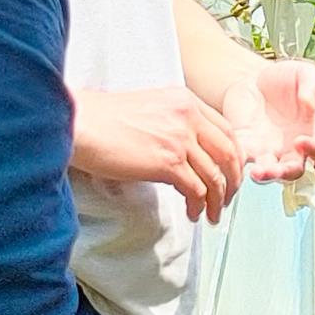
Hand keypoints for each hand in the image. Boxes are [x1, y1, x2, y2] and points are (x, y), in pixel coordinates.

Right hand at [75, 85, 243, 221]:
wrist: (80, 124)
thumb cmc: (104, 120)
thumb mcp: (151, 108)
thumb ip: (175, 122)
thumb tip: (190, 151)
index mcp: (186, 100)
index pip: (227, 131)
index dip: (234, 158)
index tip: (230, 174)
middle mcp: (188, 116)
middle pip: (229, 154)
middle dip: (233, 181)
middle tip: (228, 199)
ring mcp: (180, 138)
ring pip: (216, 176)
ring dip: (218, 200)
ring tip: (211, 214)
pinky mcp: (168, 162)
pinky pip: (197, 190)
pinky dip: (199, 206)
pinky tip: (193, 213)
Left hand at [224, 60, 314, 182]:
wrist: (256, 78)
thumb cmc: (287, 78)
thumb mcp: (306, 73)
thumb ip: (312, 86)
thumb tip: (310, 104)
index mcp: (313, 132)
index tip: (301, 141)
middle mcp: (292, 148)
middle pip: (294, 171)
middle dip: (285, 173)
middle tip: (275, 169)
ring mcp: (268, 150)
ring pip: (268, 173)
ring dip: (264, 176)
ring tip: (256, 173)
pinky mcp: (245, 145)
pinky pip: (242, 159)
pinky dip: (238, 161)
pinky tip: (235, 153)